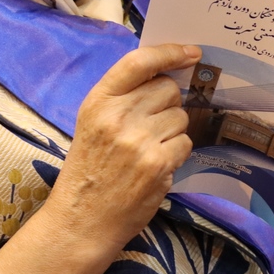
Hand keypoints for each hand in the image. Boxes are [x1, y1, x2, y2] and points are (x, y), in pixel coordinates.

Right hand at [47, 44, 200, 255]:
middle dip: (168, 104)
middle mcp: (117, 116)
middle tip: (151, 126)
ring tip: (148, 151)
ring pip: (180, 117)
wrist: (82, 221)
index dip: (170, 52)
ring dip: (172, 132)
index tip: (191, 52)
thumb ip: (122, 99)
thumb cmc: (88, 172)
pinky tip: (156, 167)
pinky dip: (176, 154)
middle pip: (167, 89)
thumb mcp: (92, 125)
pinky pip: (185, 143)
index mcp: (98, 102)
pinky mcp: (158, 164)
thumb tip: (167, 76)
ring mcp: (139, 140)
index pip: (139, 62)